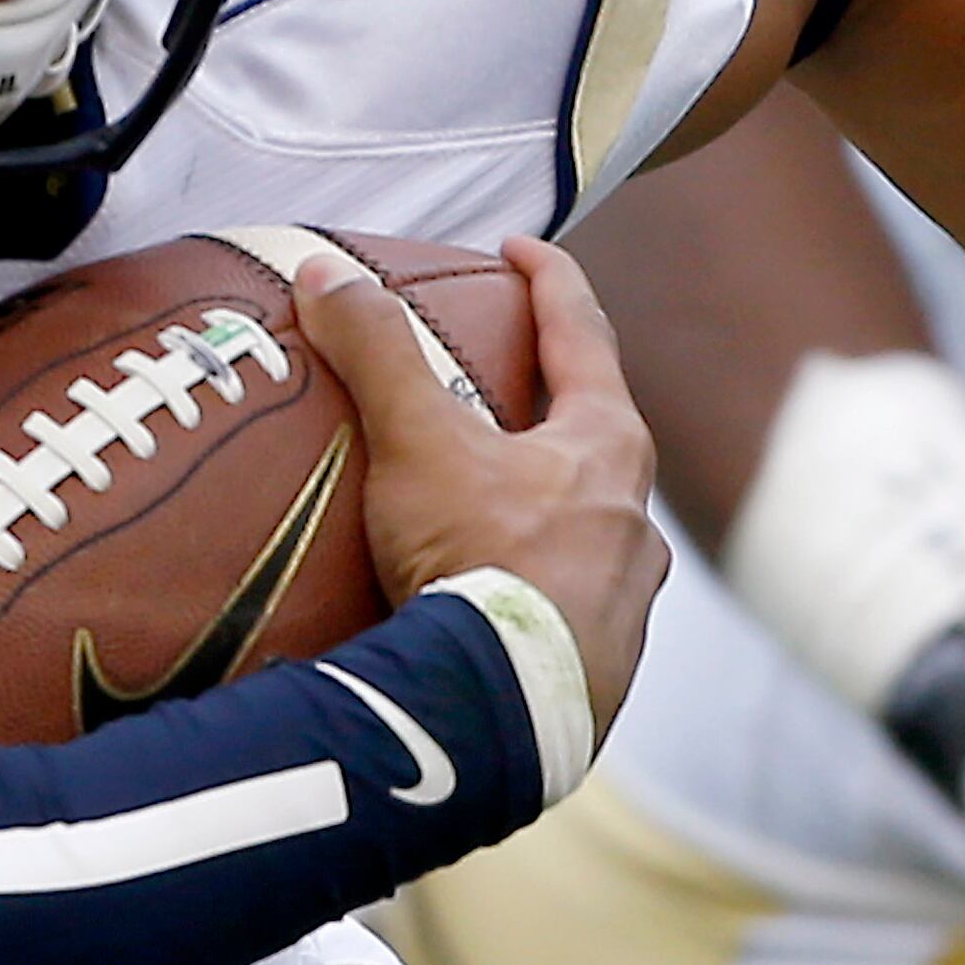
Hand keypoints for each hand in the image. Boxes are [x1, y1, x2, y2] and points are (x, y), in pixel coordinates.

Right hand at [298, 236, 670, 728]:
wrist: (509, 714)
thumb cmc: (482, 561)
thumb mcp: (419, 444)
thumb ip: (378, 353)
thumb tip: (329, 273)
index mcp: (606, 448)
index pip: (583, 334)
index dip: (548, 281)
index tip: (518, 249)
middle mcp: (634, 519)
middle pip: (594, 434)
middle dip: (550, 401)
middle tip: (503, 378)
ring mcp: (627, 599)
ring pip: (589, 526)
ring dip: (544, 503)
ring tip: (489, 503)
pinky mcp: (602, 666)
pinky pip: (567, 603)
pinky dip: (530, 583)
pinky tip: (492, 599)